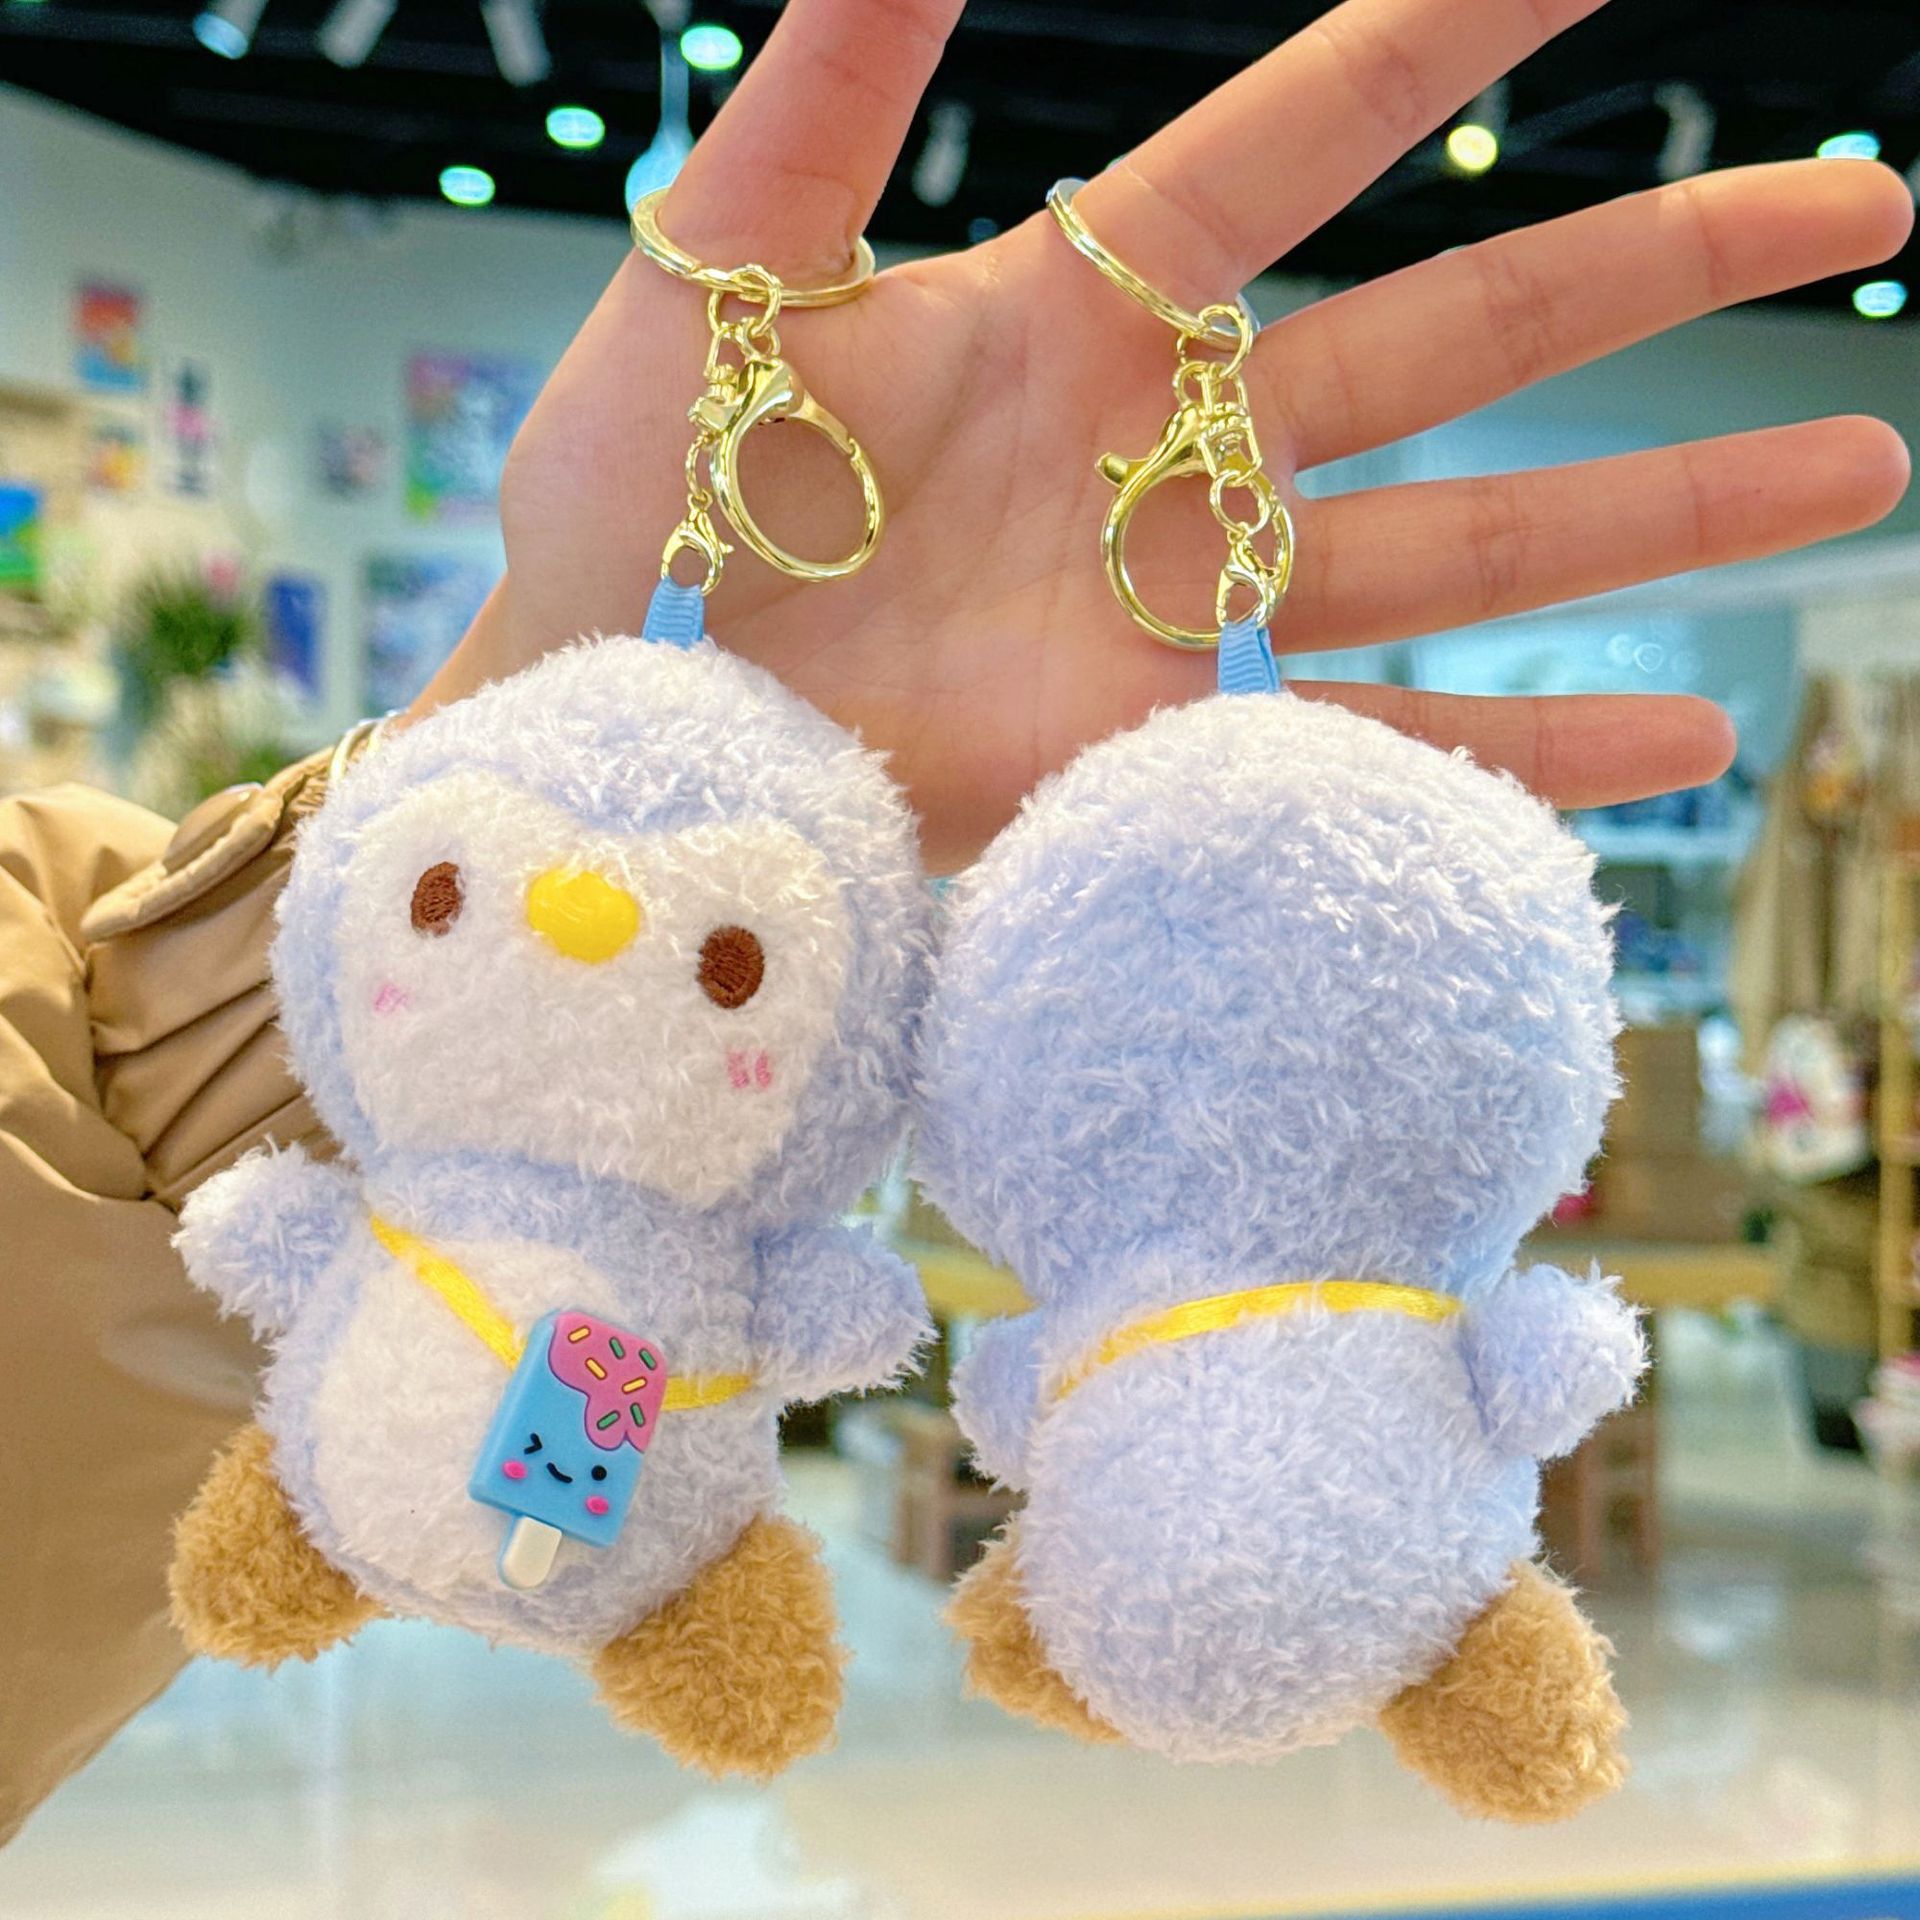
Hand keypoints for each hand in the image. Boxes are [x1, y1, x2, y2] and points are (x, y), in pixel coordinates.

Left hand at [419, 0, 1912, 869]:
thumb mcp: (718, 273)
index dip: (1454, 31)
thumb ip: (823, 94)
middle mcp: (1173, 456)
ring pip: (1470, 548)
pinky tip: (1680, 740)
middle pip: (1464, 337)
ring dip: (1658, 519)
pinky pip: (1378, 747)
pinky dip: (1525, 752)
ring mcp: (1190, 618)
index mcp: (1077, 310)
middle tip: (1868, 196)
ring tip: (1846, 474)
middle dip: (1662, 269)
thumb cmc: (630, 499)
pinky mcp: (1172, 762)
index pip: (1305, 138)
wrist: (625, 723)